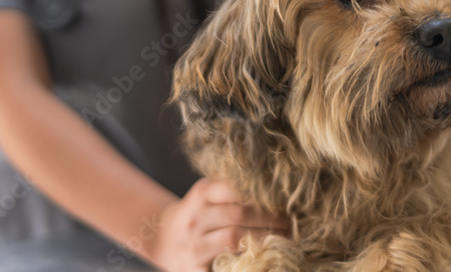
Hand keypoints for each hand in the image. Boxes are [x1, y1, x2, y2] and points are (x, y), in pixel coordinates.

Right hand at [145, 177, 290, 271]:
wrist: (159, 239)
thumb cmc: (196, 215)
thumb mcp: (206, 195)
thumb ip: (231, 191)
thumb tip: (275, 189)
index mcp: (201, 194)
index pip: (233, 187)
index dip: (261, 194)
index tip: (283, 199)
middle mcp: (196, 216)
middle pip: (238, 214)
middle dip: (270, 219)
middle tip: (291, 223)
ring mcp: (194, 244)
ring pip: (233, 239)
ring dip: (263, 240)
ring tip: (285, 242)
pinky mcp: (193, 268)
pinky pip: (221, 268)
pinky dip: (244, 265)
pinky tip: (262, 262)